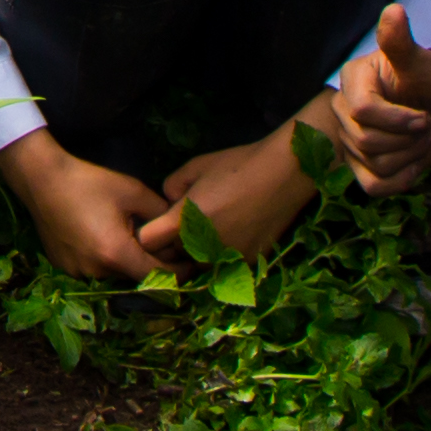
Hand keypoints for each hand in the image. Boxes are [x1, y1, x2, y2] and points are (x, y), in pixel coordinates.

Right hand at [0, 130, 182, 280]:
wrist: (42, 179)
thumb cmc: (89, 182)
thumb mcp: (134, 192)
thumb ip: (162, 214)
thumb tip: (179, 228)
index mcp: (116, 254)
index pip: (158, 275)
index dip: (179, 271)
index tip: (193, 263)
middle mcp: (97, 271)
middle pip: (137, 277)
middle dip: (154, 264)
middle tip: (165, 245)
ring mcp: (78, 273)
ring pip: (117, 275)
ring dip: (129, 262)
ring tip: (133, 238)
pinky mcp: (65, 268)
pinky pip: (96, 271)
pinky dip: (107, 260)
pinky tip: (106, 237)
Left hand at [154, 125, 318, 260]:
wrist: (283, 175)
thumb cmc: (237, 165)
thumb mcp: (195, 167)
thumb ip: (172, 187)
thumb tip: (170, 203)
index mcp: (182, 221)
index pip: (147, 241)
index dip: (148, 233)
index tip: (157, 225)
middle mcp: (200, 247)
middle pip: (172, 255)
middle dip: (173, 243)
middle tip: (189, 222)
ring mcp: (224, 258)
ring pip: (198, 263)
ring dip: (197, 252)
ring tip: (215, 227)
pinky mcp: (245, 263)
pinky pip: (223, 264)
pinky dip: (223, 255)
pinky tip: (235, 232)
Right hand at [316, 7, 430, 194]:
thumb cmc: (429, 79)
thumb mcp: (420, 60)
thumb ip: (401, 41)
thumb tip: (393, 10)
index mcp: (352, 80)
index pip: (364, 111)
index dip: (398, 120)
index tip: (425, 116)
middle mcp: (343, 110)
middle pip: (367, 141)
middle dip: (409, 139)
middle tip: (428, 125)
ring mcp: (349, 140)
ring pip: (374, 165)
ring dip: (411, 156)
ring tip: (423, 138)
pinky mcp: (360, 167)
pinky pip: (374, 186)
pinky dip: (402, 179)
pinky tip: (415, 164)